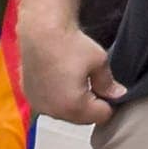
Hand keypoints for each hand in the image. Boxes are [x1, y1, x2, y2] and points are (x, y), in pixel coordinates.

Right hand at [18, 13, 125, 128]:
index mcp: (74, 107)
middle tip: (92, 81)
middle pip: (81, 118)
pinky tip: (59, 78)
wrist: (41, 31)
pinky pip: (48, 103)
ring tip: (75, 78)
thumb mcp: (99, 61)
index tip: (108, 89)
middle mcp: (54, 111)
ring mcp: (39, 104)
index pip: (101, 116)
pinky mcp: (29, 95)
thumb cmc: (70, 44)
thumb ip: (108, 83)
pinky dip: (55, 96)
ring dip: (71, 102)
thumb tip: (118, 94)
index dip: (108, 102)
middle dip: (90, 104)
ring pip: (64, 112)